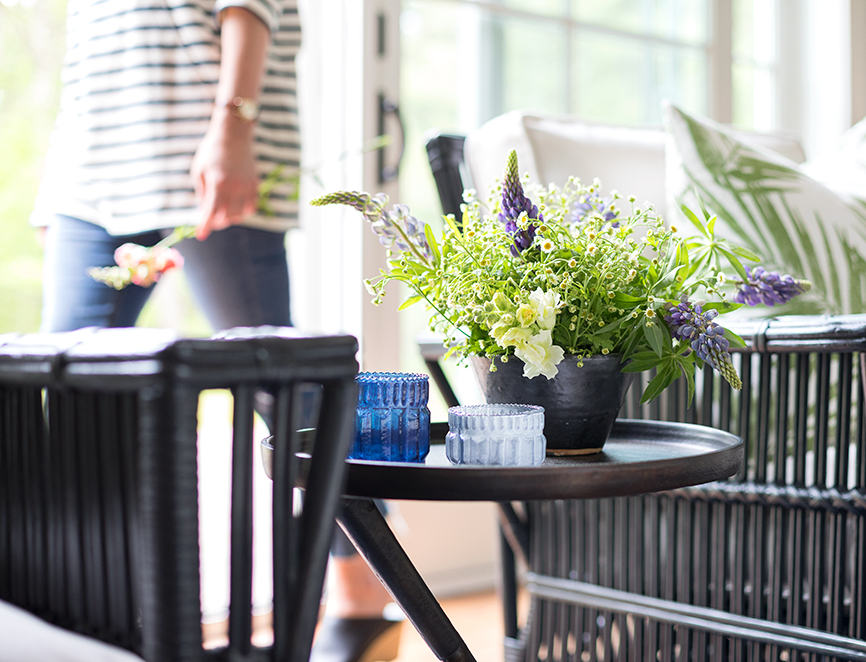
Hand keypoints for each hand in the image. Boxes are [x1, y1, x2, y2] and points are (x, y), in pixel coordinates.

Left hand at [191, 110, 258, 240]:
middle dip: (216, 222)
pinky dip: (242, 211)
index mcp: (218, 184)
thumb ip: (202, 194)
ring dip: (229, 218)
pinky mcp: (255, 185)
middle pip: (227, 218)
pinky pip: (250, 207)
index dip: (205, 226)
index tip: (200, 235)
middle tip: (210, 220)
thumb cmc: (211, 151)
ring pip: (240, 215)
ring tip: (221, 212)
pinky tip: (234, 206)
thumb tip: (205, 212)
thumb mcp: (198, 171)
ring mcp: (247, 187)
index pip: (211, 213)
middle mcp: (235, 188)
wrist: (233, 135)